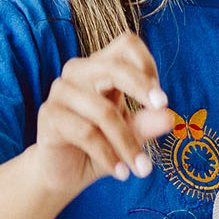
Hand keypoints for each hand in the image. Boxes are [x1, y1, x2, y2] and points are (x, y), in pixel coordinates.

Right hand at [31, 31, 179, 193]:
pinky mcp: (49, 115)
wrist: (64, 173)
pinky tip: (121, 173)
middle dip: (141, 89)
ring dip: (128, 143)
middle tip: (165, 111)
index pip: (126, 44)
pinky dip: (108, 156)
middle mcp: (78, 72)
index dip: (147, 65)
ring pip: (103, 111)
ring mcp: (60, 91)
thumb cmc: (101, 146)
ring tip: (143, 169)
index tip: (160, 99)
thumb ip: (146, 122)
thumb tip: (168, 117)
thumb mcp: (130, 134)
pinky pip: (86, 133)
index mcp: (100, 66)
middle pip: (114, 68)